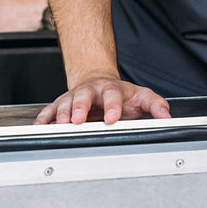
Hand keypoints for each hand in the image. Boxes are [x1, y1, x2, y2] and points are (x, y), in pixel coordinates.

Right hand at [33, 74, 171, 124]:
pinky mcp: (61, 104)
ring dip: (60, 113)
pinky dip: (44, 117)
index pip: (112, 95)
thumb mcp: (141, 96)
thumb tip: (167, 116)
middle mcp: (90, 91)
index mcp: (111, 89)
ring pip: (64, 103)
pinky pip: (50, 110)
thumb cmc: (120, 94)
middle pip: (83, 96)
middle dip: (80, 107)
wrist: (98, 81)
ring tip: (59, 124)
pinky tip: (39, 126)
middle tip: (77, 119)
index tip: (113, 117)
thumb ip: (155, 105)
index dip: (112, 105)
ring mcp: (74, 97)